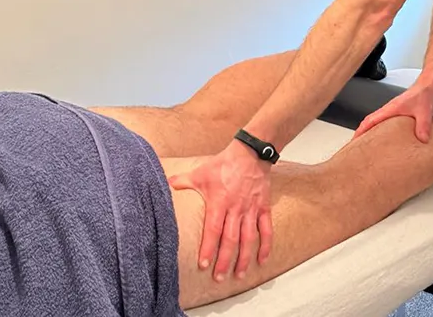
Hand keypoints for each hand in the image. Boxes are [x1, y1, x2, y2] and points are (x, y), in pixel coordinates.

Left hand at [167, 140, 272, 280]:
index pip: (213, 230)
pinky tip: (262, 260)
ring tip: (239, 275)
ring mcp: (251, 210)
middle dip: (225, 260)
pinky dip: (265, 245)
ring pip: (248, 238)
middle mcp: (236, 209)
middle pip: (230, 239)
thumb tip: (165, 183)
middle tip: (219, 278)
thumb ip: (183, 181)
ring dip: (244, 258)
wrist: (251, 154)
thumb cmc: (224, 164)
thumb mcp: (201, 172)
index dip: (208, 248)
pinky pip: (266, 230)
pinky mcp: (263, 208)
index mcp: (219, 202)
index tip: (204, 265)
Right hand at [353, 84, 432, 141]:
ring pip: (376, 124)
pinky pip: (385, 125)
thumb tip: (422, 140)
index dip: (361, 131)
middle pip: (369, 123)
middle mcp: (389, 111)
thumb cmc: (425, 94)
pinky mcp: (399, 115)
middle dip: (361, 135)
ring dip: (370, 134)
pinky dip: (381, 133)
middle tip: (357, 149)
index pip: (370, 120)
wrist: (430, 86)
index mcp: (391, 109)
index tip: (354, 142)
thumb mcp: (424, 111)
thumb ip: (423, 126)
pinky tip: (385, 141)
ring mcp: (393, 113)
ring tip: (368, 148)